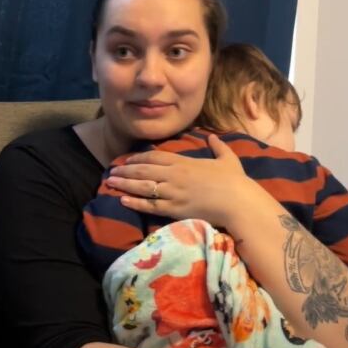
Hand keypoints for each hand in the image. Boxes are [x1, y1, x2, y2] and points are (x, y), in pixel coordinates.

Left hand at [106, 135, 253, 226]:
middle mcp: (174, 175)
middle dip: (125, 171)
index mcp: (183, 162)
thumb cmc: (234, 181)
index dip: (138, 157)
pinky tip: (123, 201)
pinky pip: (150, 206)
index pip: (154, 156)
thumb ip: (218, 147)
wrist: (237, 202)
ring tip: (110, 183)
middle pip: (143, 170)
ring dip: (125, 184)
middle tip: (111, 171)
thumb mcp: (227, 158)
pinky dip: (135, 203)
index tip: (127, 160)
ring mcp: (173, 193)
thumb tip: (213, 137)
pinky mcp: (174, 210)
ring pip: (143, 187)